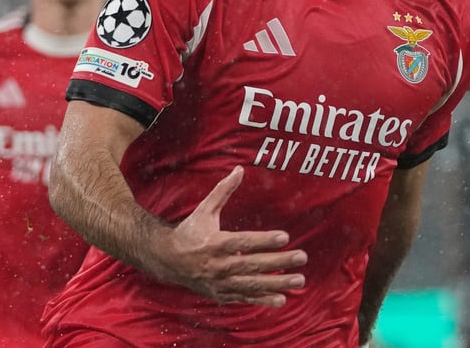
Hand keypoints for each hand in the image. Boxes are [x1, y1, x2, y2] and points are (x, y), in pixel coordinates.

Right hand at [149, 165, 306, 304]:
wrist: (167, 261)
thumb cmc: (190, 232)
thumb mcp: (205, 209)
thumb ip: (223, 191)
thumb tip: (239, 169)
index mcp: (215, 243)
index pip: (244, 242)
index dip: (264, 240)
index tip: (285, 237)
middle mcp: (219, 265)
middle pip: (253, 264)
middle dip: (279, 262)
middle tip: (302, 257)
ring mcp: (220, 282)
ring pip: (252, 285)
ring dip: (277, 284)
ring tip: (299, 280)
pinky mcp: (221, 294)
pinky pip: (245, 298)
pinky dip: (262, 300)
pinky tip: (282, 299)